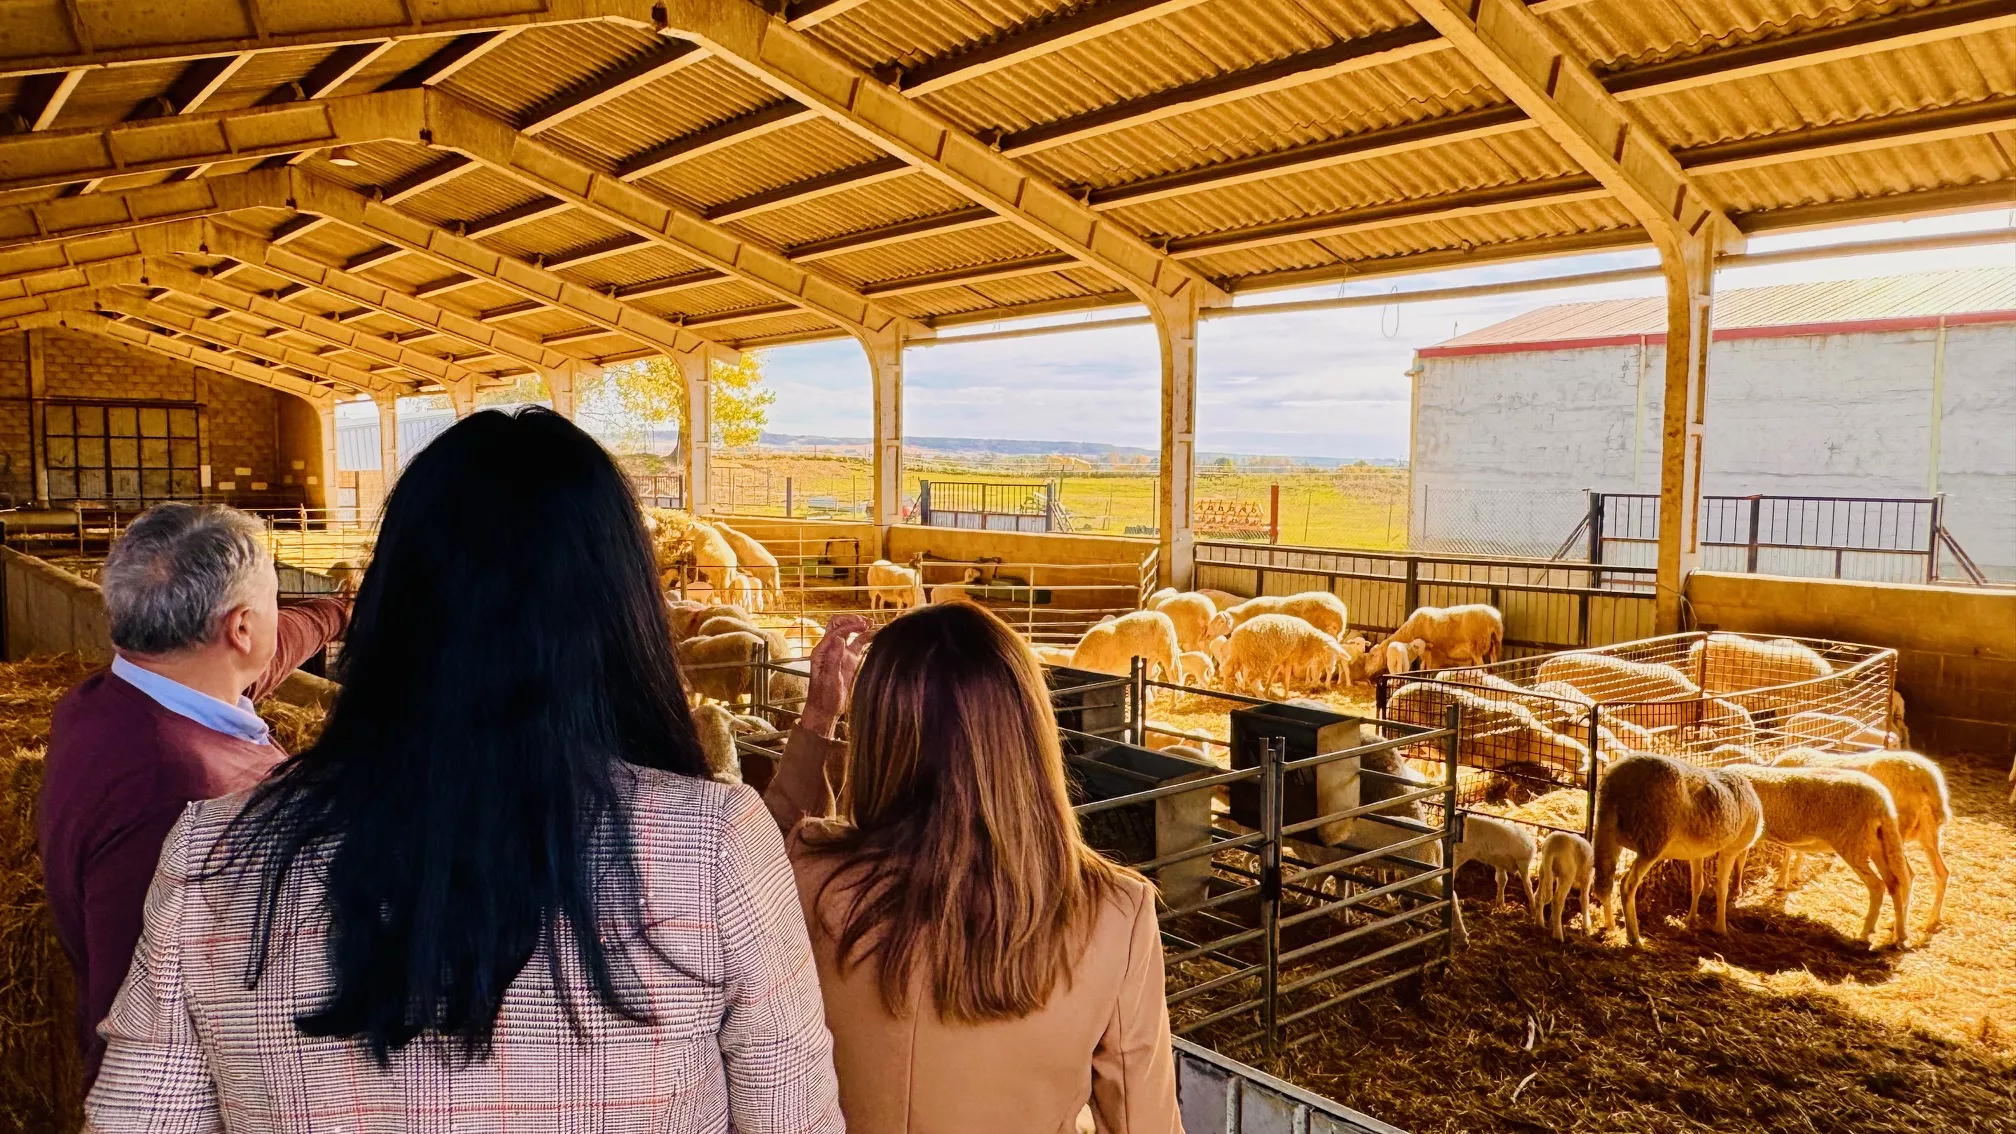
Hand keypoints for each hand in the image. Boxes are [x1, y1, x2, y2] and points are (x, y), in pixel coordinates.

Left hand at [800, 614, 870, 737]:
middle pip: (838, 625)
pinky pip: (857, 644)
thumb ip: (834, 658)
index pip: (836, 631)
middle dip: (851, 620)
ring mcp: (840, 654)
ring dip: (859, 626)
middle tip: (866, 622)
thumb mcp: (829, 679)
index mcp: (822, 652)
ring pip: (849, 633)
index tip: (863, 626)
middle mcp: (830, 649)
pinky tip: (875, 635)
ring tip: (872, 624)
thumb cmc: (824, 697)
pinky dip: (866, 637)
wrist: (826, 710)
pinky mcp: (849, 660)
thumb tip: (839, 638)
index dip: (850, 626)